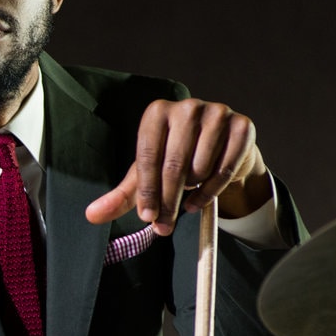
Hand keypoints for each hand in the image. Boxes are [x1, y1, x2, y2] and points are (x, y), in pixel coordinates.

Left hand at [85, 97, 272, 235]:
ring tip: (187, 192)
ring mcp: (218, 113)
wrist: (220, 151)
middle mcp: (187, 107)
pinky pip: (225, 170)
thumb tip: (91, 215)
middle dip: (167, 202)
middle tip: (163, 227)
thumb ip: (121, 195)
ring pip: (200, 168)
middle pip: (173, 165)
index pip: (148, 156)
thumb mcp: (145, 176)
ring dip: (191, 191)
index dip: (147, 191)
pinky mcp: (243, 126)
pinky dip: (212, 192)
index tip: (147, 217)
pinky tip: (201, 198)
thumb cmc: (175, 160)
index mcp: (156, 113)